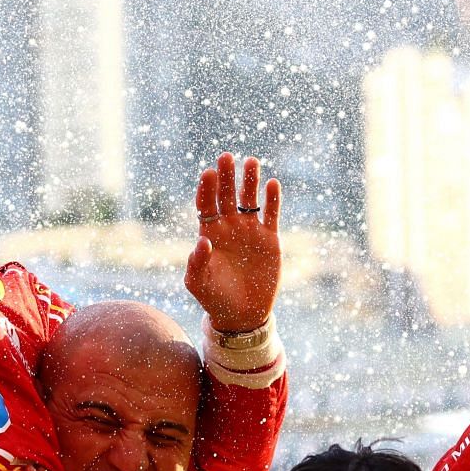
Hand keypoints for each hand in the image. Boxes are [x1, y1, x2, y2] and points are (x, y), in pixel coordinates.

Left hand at [184, 153, 280, 333]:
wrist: (242, 314)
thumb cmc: (214, 298)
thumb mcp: (198, 283)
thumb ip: (196, 262)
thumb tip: (202, 239)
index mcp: (208, 232)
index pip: (205, 204)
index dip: (206, 188)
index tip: (208, 173)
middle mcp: (228, 227)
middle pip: (226, 195)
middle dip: (226, 176)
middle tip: (226, 157)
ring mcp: (249, 231)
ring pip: (249, 199)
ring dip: (250, 181)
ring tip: (251, 161)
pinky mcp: (269, 239)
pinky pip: (270, 214)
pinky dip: (272, 200)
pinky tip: (273, 184)